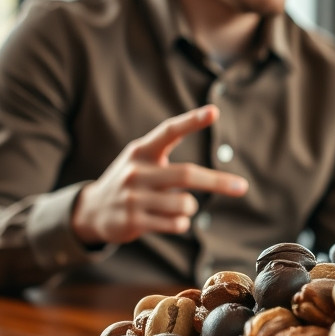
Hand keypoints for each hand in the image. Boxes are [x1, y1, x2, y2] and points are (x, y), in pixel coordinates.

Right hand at [71, 105, 248, 245]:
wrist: (92, 211)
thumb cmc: (131, 181)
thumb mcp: (141, 159)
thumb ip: (167, 149)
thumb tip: (208, 140)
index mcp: (141, 150)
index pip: (168, 131)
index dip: (191, 121)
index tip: (214, 111)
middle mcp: (136, 171)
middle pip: (187, 174)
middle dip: (218, 182)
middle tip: (242, 187)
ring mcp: (133, 196)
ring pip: (184, 204)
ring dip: (189, 208)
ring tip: (175, 206)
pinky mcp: (133, 220)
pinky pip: (176, 224)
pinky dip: (180, 223)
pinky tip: (166, 220)